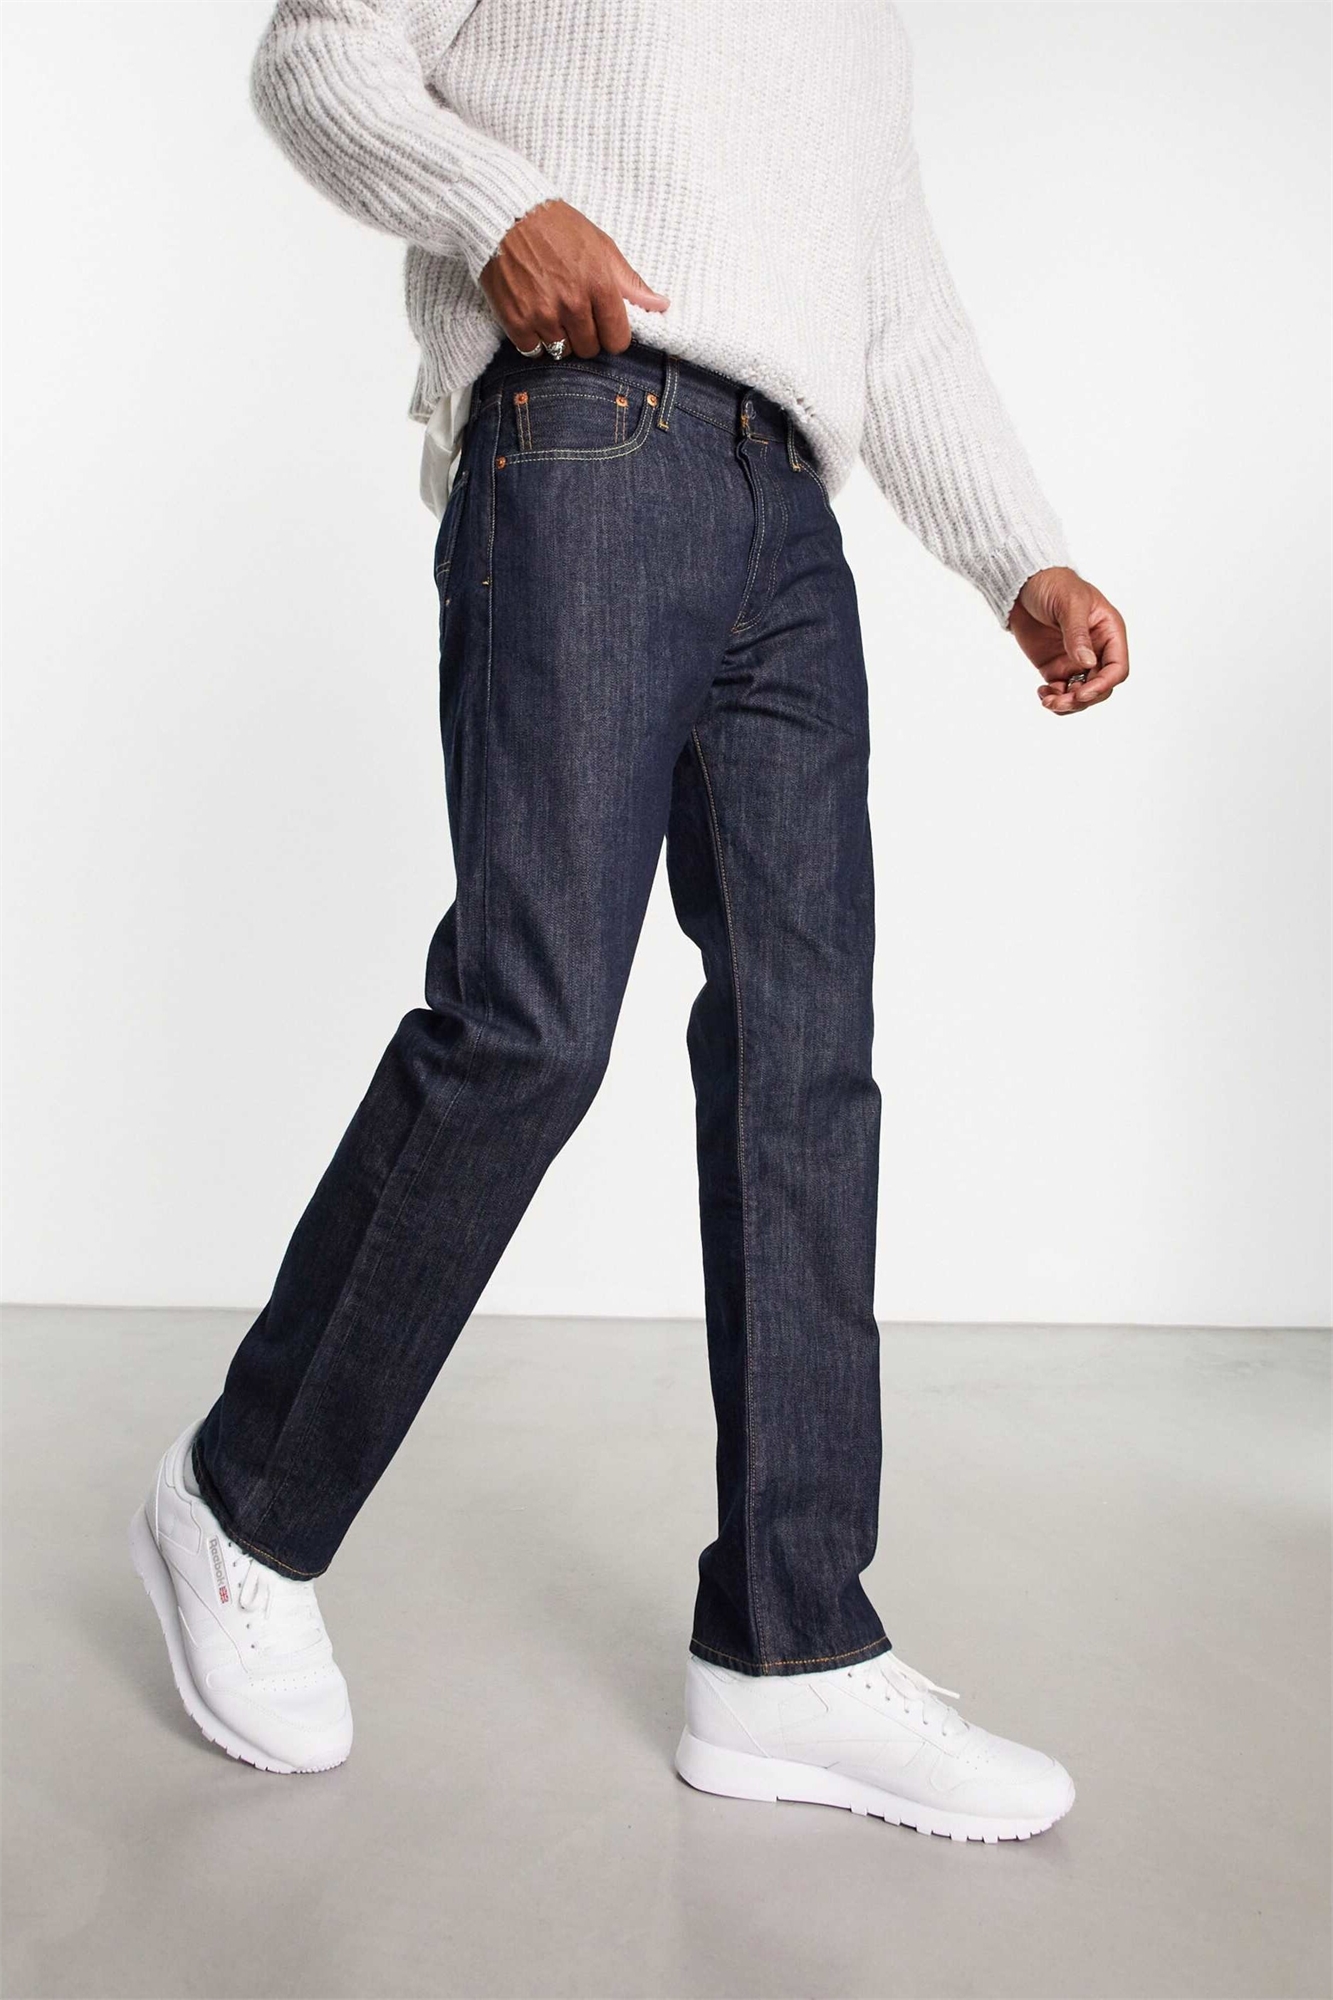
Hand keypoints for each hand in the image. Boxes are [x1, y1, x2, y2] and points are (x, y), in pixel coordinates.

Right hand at [479, 199, 668, 358]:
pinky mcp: (516, 321)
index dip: (612, 334)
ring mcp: (543, 315)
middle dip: (585, 335)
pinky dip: (534, 339)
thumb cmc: (558, 227)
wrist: (508, 213)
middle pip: (590, 349)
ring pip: (562, 351)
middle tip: (573, 311)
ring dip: (559, 337)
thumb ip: (630, 283)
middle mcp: (573, 305)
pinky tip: (532, 315)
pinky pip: (533, 350)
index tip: (603, 323)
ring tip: (551, 309)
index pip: (617, 340)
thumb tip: (661, 306)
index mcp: (599, 286)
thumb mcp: (601, 246)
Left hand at [1008, 567, 1129, 715]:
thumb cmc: (1054, 585)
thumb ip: (1078, 634)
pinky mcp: (1056, 667)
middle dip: (1083, 698)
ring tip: (1048, 701)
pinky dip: (1054, 699)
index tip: (1083, 693)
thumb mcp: (1070, 604)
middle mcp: (1097, 650)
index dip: (1104, 684)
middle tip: (1061, 701)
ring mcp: (1076, 661)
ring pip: (1081, 694)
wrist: (1023, 585)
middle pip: (1100, 686)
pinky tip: (1042, 694)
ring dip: (1067, 704)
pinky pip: (1061, 692)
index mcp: (1109, 633)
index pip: (1117, 667)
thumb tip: (1088, 663)